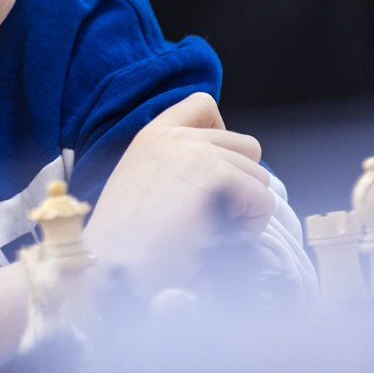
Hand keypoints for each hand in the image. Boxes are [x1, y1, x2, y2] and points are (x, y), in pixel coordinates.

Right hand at [82, 92, 274, 291]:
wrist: (111, 268)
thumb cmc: (125, 244)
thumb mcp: (143, 185)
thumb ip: (178, 167)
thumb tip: (230, 178)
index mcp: (153, 135)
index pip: (203, 105)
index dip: (222, 137)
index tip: (213, 173)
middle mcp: (176, 136)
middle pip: (247, 146)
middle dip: (241, 183)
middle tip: (216, 217)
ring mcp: (197, 152)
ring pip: (259, 176)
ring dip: (246, 208)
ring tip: (215, 233)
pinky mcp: (216, 176)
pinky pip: (262, 200)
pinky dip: (252, 225)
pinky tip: (222, 241)